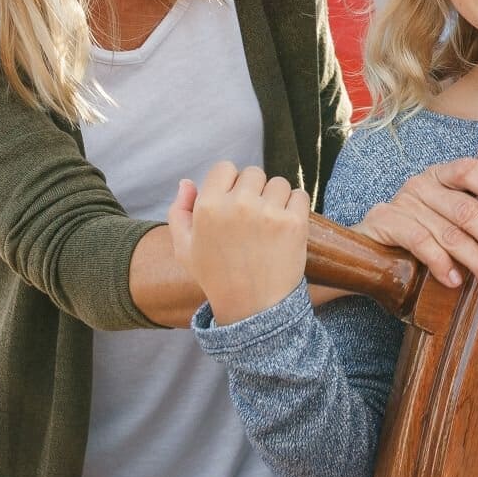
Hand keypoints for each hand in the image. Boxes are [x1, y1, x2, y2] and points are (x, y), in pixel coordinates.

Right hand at [172, 164, 310, 325]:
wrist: (252, 308)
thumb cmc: (216, 277)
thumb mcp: (184, 249)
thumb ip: (179, 212)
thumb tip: (186, 182)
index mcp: (208, 206)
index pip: (225, 168)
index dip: (230, 184)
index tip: (233, 204)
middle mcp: (238, 205)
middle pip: (253, 173)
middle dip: (254, 191)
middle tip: (252, 220)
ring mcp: (268, 213)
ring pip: (278, 183)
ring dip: (276, 198)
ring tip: (268, 227)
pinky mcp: (293, 223)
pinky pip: (299, 196)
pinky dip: (295, 208)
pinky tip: (284, 228)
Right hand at [354, 158, 477, 297]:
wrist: (365, 249)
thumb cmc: (418, 234)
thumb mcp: (446, 221)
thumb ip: (474, 224)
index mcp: (442, 176)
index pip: (471, 170)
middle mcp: (423, 185)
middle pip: (466, 209)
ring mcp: (403, 203)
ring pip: (449, 233)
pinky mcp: (384, 223)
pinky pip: (420, 243)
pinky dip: (441, 264)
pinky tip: (455, 281)